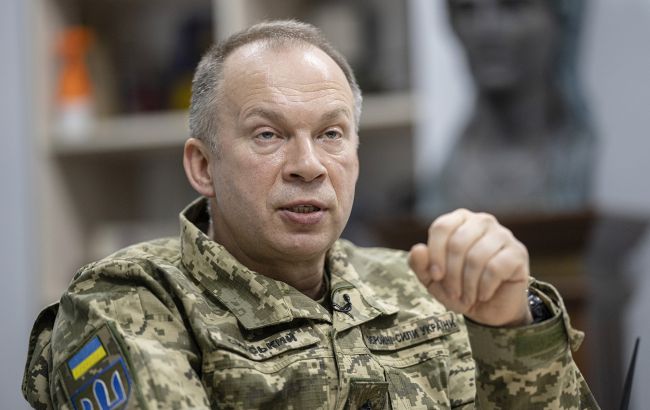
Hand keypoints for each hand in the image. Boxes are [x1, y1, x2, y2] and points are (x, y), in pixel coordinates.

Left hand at [408, 209, 532, 326]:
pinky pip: (495, 268)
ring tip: (467, 297)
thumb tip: (417, 249)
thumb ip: (420, 264)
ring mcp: (503, 235)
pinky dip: (484, 287)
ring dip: (468, 284)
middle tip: (453, 293)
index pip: (442, 227)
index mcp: (459, 220)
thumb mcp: (433, 280)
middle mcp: (482, 221)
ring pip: (476, 257)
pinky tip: (483, 294)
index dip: (435, 254)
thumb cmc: (459, 288)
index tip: (435, 276)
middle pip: (458, 244)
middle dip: (451, 274)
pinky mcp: (518, 252)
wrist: (490, 309)